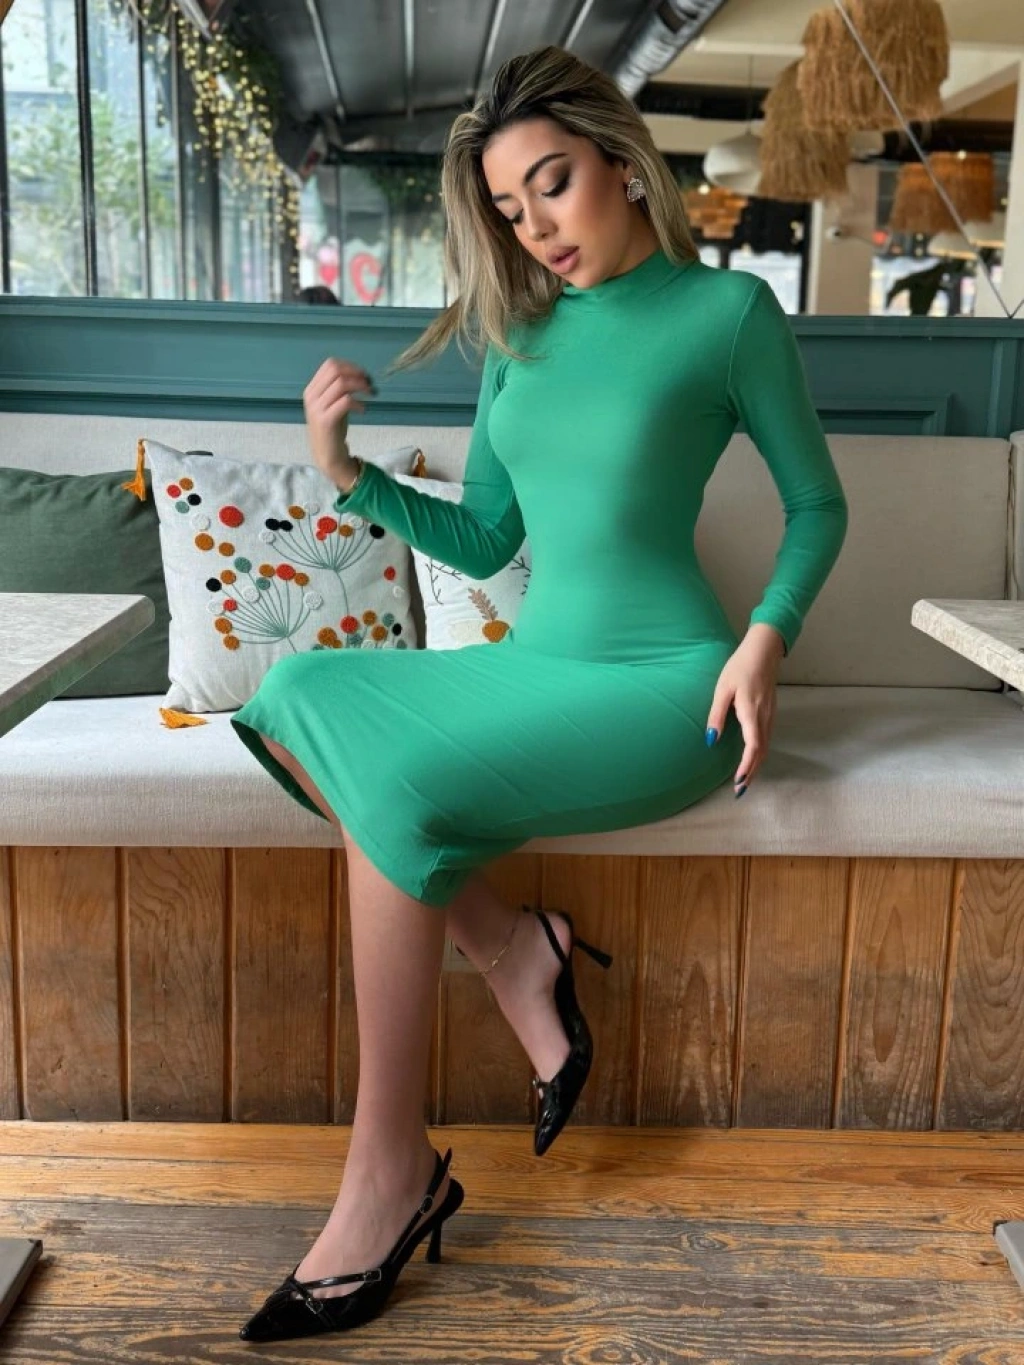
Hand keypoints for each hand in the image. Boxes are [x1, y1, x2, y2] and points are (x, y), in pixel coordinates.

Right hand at [302, 358, 375, 486]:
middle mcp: (312, 396)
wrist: (327, 455)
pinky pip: (345, 401)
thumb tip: (359, 375)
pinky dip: (358, 403)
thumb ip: (340, 390)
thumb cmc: (333, 429)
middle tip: (370, 384)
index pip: (330, 365)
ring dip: (360, 386)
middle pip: (336, 370)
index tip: (364, 375)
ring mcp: (317, 408)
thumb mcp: (334, 404)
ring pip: (341, 383)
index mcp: (312, 389)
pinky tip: (363, 410)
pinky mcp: (326, 420)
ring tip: (371, 394)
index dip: (351, 366)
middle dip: (357, 373)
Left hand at [705, 626, 782, 795]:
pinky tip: (752, 758)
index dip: (747, 766)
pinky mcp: (771, 712)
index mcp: (751, 711)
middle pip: (761, 752)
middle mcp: (765, 717)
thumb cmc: (739, 667)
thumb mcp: (722, 689)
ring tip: (744, 780)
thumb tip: (710, 739)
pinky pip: (767, 738)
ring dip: (756, 765)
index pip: (753, 746)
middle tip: (740, 790)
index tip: (738, 781)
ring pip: (766, 746)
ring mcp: (770, 715)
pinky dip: (760, 753)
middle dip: (752, 772)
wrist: (763, 651)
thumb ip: (716, 714)